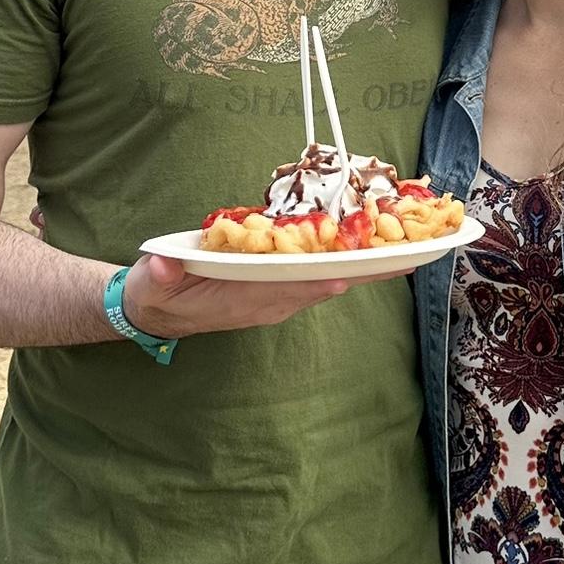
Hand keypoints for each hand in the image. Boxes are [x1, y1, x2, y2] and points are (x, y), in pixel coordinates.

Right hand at [121, 253, 411, 339]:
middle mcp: (270, 301)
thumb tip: (160, 266)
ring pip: (330, 281)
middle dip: (366, 271)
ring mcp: (277, 298)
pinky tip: (373, 252)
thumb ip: (157, 276)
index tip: (355, 271)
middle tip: (412, 255)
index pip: (290, 287)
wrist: (159, 314)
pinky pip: (321, 278)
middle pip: (326, 283)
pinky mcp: (280, 291)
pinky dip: (349, 265)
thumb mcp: (151, 286)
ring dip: (365, 268)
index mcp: (243, 298)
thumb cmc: (159, 295)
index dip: (323, 278)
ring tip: (407, 249)